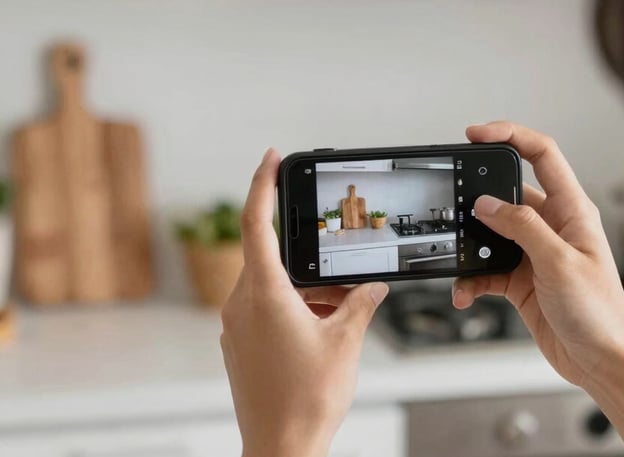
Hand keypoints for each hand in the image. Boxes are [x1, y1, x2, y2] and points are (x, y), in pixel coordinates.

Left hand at [220, 149, 388, 456]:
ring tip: (342, 306)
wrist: (281, 448)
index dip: (263, 184)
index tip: (272, 158)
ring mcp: (237, 328)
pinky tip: (323, 325)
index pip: (255, 224)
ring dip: (307, 289)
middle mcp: (242, 305)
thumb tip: (372, 287)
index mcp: (264, 294)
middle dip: (310, 258)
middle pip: (273, 259)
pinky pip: (266, 310)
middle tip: (341, 265)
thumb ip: (360, 304)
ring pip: (272, 287)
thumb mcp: (345, 342)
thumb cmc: (307, 400)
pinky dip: (294, 307)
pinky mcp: (241, 346)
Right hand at [453, 122, 623, 386]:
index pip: (541, 155)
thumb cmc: (601, 314)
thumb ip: (521, 227)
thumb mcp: (559, 262)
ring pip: (491, 234)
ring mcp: (535, 253)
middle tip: (455, 204)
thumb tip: (488, 204)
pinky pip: (486, 269)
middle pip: (507, 194)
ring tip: (459, 259)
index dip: (509, 136)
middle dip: (478, 200)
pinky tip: (466, 291)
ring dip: (471, 248)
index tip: (476, 134)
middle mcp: (552, 227)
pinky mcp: (521, 280)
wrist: (603, 362)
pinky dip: (471, 279)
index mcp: (572, 210)